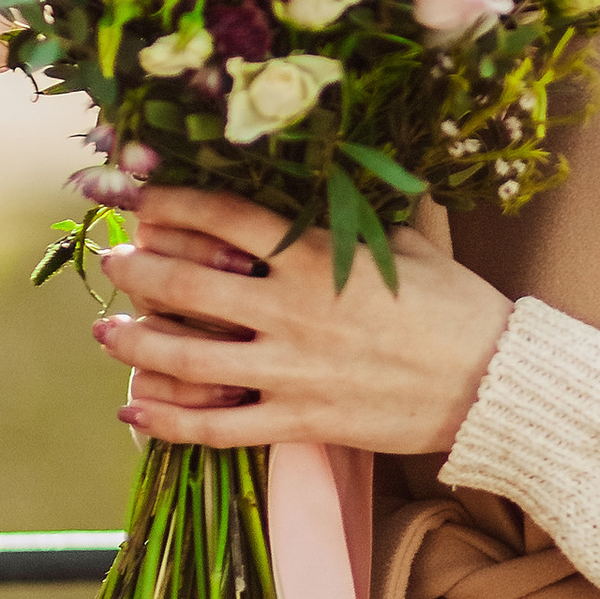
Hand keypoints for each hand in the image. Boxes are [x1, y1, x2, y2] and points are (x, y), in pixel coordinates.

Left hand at [91, 185, 510, 457]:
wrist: (493, 382)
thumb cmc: (457, 304)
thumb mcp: (408, 240)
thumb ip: (357, 213)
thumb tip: (333, 172)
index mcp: (319, 256)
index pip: (224, 217)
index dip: (171, 203)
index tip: (142, 197)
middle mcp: (292, 310)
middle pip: (186, 284)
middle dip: (136, 269)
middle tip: (114, 259)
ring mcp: (290, 370)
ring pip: (186, 358)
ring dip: (133, 343)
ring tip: (105, 331)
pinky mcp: (299, 421)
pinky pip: (216, 427)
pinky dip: (167, 423)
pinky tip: (133, 412)